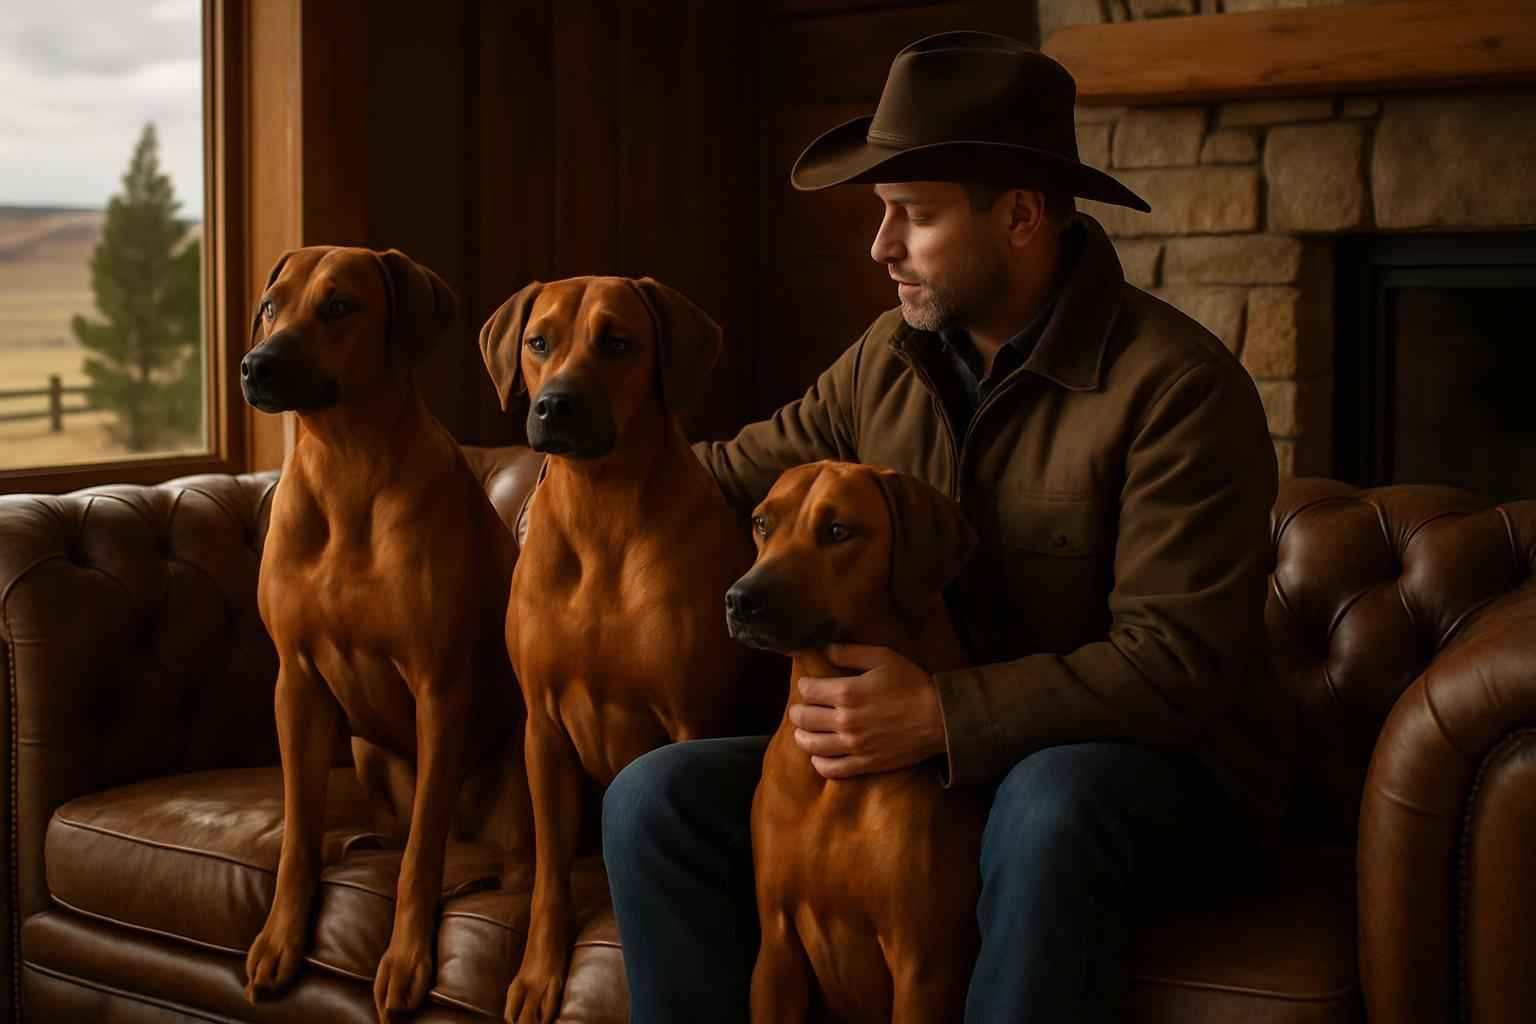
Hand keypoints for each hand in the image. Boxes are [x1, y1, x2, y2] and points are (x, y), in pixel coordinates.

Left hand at [788, 643, 945, 778]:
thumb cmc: (912, 684)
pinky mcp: (865, 763)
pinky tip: (819, 755)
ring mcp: (854, 745)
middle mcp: (845, 720)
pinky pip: (831, 769)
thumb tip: (824, 649)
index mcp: (847, 692)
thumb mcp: (883, 658)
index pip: (808, 690)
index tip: (808, 685)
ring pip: (811, 744)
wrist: (939, 719)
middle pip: (804, 718)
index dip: (804, 685)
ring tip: (803, 731)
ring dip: (802, 736)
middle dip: (797, 711)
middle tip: (800, 709)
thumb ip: (850, 653)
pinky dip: (819, 762)